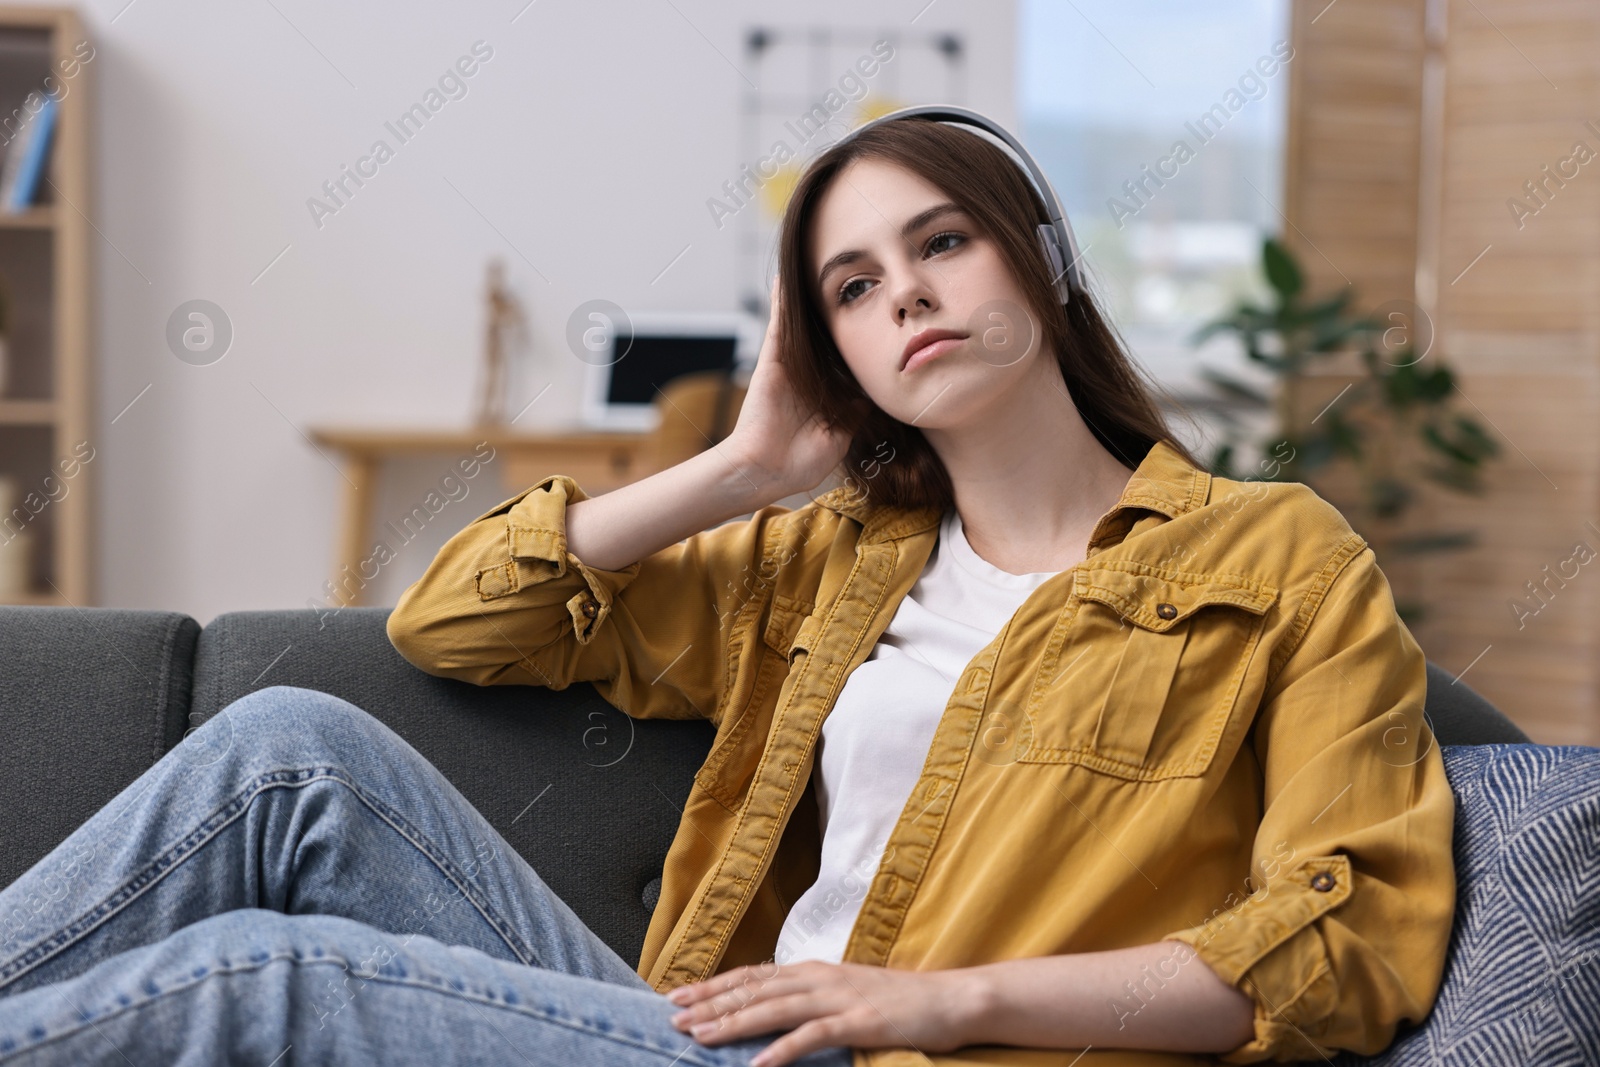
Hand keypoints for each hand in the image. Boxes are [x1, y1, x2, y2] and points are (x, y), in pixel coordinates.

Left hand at [666, 959, 980, 1066]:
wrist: (949, 999)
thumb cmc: (898, 1003)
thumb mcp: (845, 995)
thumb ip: (809, 1000)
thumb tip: (771, 1011)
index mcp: (814, 971)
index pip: (753, 976)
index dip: (715, 985)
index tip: (678, 996)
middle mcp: (820, 977)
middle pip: (755, 989)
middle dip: (712, 1003)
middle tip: (674, 1016)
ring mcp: (839, 997)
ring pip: (775, 1008)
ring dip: (735, 1022)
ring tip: (702, 1036)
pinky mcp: (860, 1020)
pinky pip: (813, 1035)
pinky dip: (783, 1049)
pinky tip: (759, 1064)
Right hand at [724, 274, 853, 498]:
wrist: (765, 470)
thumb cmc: (799, 462)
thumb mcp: (840, 437)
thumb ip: (856, 414)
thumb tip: (873, 395)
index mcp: (824, 394)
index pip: (843, 362)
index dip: (855, 345)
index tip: (878, 323)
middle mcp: (807, 377)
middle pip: (824, 338)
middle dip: (833, 315)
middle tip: (852, 286)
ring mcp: (789, 368)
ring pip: (800, 327)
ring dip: (805, 302)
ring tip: (814, 270)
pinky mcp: (771, 363)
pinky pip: (778, 328)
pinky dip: (781, 304)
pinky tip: (785, 281)